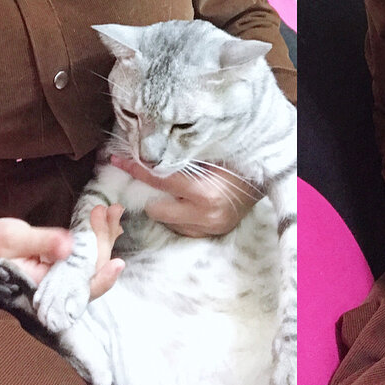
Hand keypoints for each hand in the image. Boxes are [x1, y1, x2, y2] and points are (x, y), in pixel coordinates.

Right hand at [0, 206, 124, 299]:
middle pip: (91, 271)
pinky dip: (96, 234)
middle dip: (104, 241)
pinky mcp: (61, 262)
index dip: (101, 279)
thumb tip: (69, 246)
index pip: (78, 291)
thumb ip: (43, 242)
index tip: (118, 263)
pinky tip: (105, 217)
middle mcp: (55, 286)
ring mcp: (59, 275)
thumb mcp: (14, 237)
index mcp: (42, 288)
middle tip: (111, 211)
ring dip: (104, 234)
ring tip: (113, 210)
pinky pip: (85, 252)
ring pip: (92, 261)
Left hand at [111, 155, 259, 236]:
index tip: (116, 158)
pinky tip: (188, 199)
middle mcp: (206, 216)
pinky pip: (182, 226)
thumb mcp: (209, 152)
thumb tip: (144, 151)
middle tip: (151, 175)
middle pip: (156, 208)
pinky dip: (179, 212)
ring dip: (166, 203)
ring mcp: (210, 228)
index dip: (136, 168)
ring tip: (177, 187)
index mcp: (205, 193)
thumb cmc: (237, 158)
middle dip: (152, 192)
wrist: (269, 175)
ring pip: (167, 219)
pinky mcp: (214, 233)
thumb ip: (179, 156)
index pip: (159, 180)